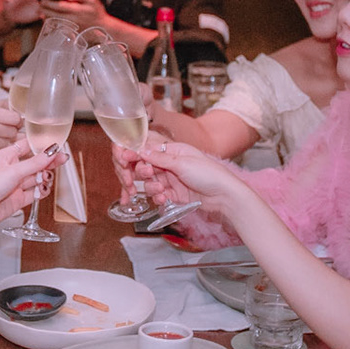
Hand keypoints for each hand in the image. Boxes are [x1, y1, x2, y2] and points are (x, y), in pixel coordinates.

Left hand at [0, 137, 62, 227]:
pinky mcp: (18, 198)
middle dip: (48, 162)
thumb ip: (35, 163)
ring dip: (44, 177)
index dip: (42, 146)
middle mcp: (11, 169)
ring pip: (37, 177)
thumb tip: (51, 151)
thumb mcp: (12, 171)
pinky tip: (42, 189)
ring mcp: (15, 184)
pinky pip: (35, 192)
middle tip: (62, 159)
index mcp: (6, 156)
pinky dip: (41, 191)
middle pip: (35, 162)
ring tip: (45, 178)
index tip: (56, 145)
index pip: (28, 146)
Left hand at [41, 0, 107, 26]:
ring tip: (41, 12)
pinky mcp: (71, 32)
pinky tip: (49, 21)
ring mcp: (71, 27)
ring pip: (55, 22)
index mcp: (77, 10)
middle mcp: (72, 19)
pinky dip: (53, 24)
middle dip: (44, 10)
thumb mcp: (93, 0)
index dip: (49, 3)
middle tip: (38, 6)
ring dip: (47, 17)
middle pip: (54, 15)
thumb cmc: (98, 13)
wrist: (103, 28)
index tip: (43, 0)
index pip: (59, 6)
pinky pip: (59, 28)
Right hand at [132, 141, 248, 211]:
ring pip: (150, 182)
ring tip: (160, 191)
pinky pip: (158, 195)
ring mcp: (172, 180)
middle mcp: (170, 164)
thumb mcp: (183, 163)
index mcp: (173, 150)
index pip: (149, 150)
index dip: (136, 155)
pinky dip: (158, 197)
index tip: (125, 160)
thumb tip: (141, 150)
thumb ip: (160, 158)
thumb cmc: (209, 174)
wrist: (224, 196)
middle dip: (142, 173)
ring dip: (151, 187)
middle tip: (145, 176)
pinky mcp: (174, 194)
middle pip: (146, 167)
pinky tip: (164, 199)